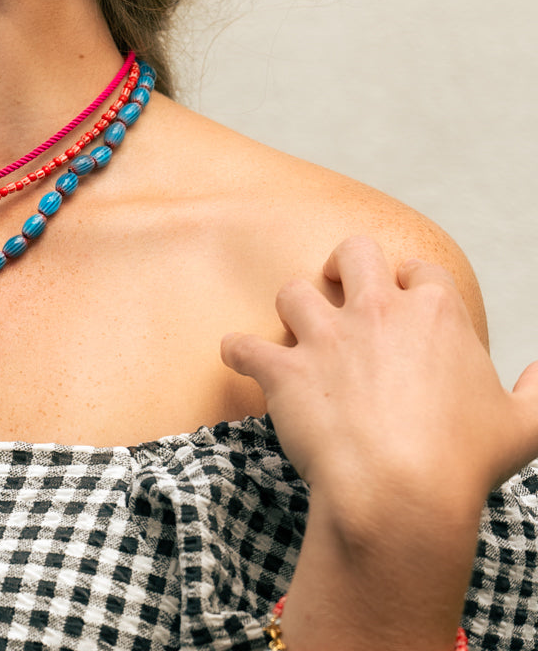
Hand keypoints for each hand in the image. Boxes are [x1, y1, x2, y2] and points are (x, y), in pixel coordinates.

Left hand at [220, 236, 537, 517]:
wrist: (400, 494)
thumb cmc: (464, 464)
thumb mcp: (525, 427)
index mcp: (434, 314)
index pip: (419, 269)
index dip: (412, 282)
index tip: (407, 298)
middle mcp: (375, 312)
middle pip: (353, 251)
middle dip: (345, 263)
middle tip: (341, 283)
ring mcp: (324, 337)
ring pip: (293, 291)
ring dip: (293, 308)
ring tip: (296, 328)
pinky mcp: (284, 369)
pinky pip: (243, 344)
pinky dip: (238, 351)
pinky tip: (239, 357)